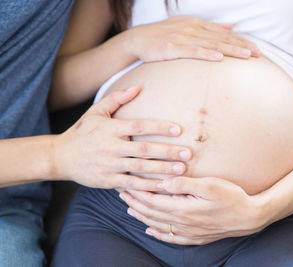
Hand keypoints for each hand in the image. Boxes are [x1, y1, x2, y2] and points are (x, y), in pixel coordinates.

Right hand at [52, 88, 191, 190]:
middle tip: (188, 153)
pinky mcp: (108, 180)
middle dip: (167, 152)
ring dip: (162, 170)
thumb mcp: (96, 112)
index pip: (138, 126)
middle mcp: (111, 147)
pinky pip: (131, 184)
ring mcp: (110, 165)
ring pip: (140, 168)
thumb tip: (138, 87)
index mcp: (111, 129)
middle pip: (143, 149)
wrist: (60, 157)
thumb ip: (116, 98)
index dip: (159, 127)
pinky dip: (148, 186)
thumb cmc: (82, 132)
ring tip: (182, 170)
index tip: (178, 129)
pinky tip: (164, 186)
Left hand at [120, 176, 266, 244]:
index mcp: (184, 208)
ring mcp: (189, 232)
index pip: (153, 201)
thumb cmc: (231, 197)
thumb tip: (163, 182)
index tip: (127, 185)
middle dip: (136, 203)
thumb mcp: (209, 185)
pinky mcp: (196, 237)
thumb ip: (184, 184)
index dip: (138, 193)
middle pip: (152, 213)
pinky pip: (171, 237)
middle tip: (122, 193)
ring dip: (142, 216)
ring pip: (158, 225)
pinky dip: (157, 233)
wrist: (249, 217)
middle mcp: (182, 223)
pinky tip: (150, 230)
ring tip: (130, 209)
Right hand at [125, 16, 259, 61]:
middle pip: (221, 38)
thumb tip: (231, 26)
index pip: (224, 34)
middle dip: (241, 46)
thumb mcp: (188, 27)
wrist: (139, 39)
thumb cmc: (164, 36)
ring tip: (246, 56)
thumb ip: (210, 28)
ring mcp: (183, 37)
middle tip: (257, 54)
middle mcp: (192, 29)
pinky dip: (206, 54)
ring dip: (230, 50)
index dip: (240, 41)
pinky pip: (193, 51)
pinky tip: (218, 58)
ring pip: (211, 44)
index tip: (255, 49)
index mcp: (197, 24)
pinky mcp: (173, 48)